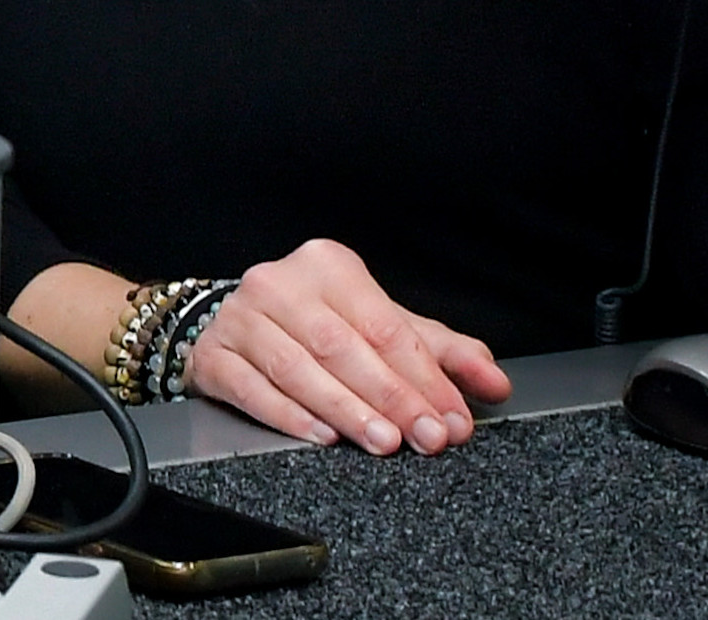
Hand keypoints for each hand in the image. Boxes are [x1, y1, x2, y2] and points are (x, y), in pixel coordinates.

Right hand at [181, 240, 509, 457]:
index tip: (452, 419)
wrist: (238, 326)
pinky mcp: (212, 355)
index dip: (423, 377)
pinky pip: (251, 389)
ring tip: (383, 442)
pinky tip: (323, 436)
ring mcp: (239, 318)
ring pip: (297, 370)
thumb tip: (495, 383)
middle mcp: (278, 284)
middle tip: (426, 438)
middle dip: (390, 398)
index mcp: (327, 266)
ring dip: (345, 410)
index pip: (383, 326)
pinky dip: (289, 415)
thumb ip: (442, 354)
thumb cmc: (319, 326)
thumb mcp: (382, 328)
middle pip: (342, 347)